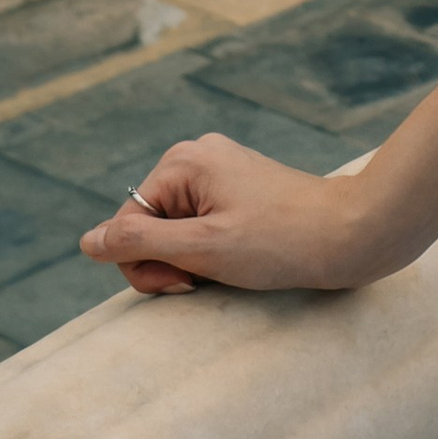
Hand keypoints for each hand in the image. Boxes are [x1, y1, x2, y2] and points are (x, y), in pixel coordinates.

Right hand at [80, 129, 363, 296]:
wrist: (350, 232)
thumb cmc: (279, 242)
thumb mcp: (202, 249)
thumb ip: (140, 244)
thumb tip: (87, 242)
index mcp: (182, 162)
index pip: (126, 227)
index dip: (146, 266)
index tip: (187, 282)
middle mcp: (195, 156)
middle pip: (147, 226)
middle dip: (168, 262)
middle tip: (206, 278)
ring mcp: (218, 171)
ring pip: (173, 231)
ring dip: (190, 260)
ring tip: (229, 267)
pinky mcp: (236, 188)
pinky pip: (199, 227)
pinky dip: (210, 251)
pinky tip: (239, 258)